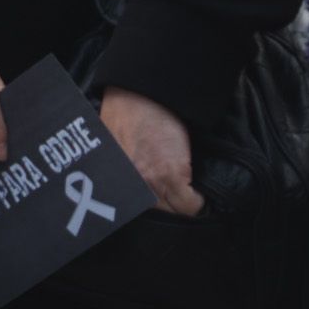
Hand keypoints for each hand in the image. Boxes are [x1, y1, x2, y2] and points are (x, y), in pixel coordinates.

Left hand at [102, 87, 202, 216]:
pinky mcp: (170, 174)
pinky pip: (191, 204)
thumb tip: (137, 190)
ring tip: (185, 191)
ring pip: (175, 214)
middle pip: (155, 218)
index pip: (131, 215)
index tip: (156, 205)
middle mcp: (127, 186)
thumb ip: (123, 174)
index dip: (149, 210)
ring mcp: (149, 182)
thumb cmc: (126, 115)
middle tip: (172, 198)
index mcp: (111, 182)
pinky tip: (194, 186)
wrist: (141, 91)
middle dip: (166, 210)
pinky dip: (197, 199)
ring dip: (182, 204)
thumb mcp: (114, 150)